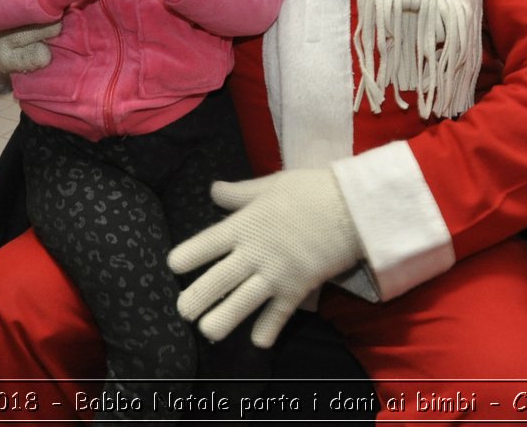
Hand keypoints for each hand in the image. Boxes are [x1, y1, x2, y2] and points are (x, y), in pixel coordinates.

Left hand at [169, 169, 361, 348]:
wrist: (353, 208)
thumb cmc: (310, 191)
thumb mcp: (271, 185)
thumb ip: (239, 193)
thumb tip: (213, 191)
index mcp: (244, 225)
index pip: (205, 244)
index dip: (186, 256)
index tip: (173, 266)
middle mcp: (254, 253)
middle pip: (217, 280)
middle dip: (196, 298)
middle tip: (182, 312)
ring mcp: (275, 274)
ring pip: (242, 303)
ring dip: (222, 320)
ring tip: (207, 331)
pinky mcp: (297, 289)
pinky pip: (278, 314)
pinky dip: (268, 329)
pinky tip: (258, 341)